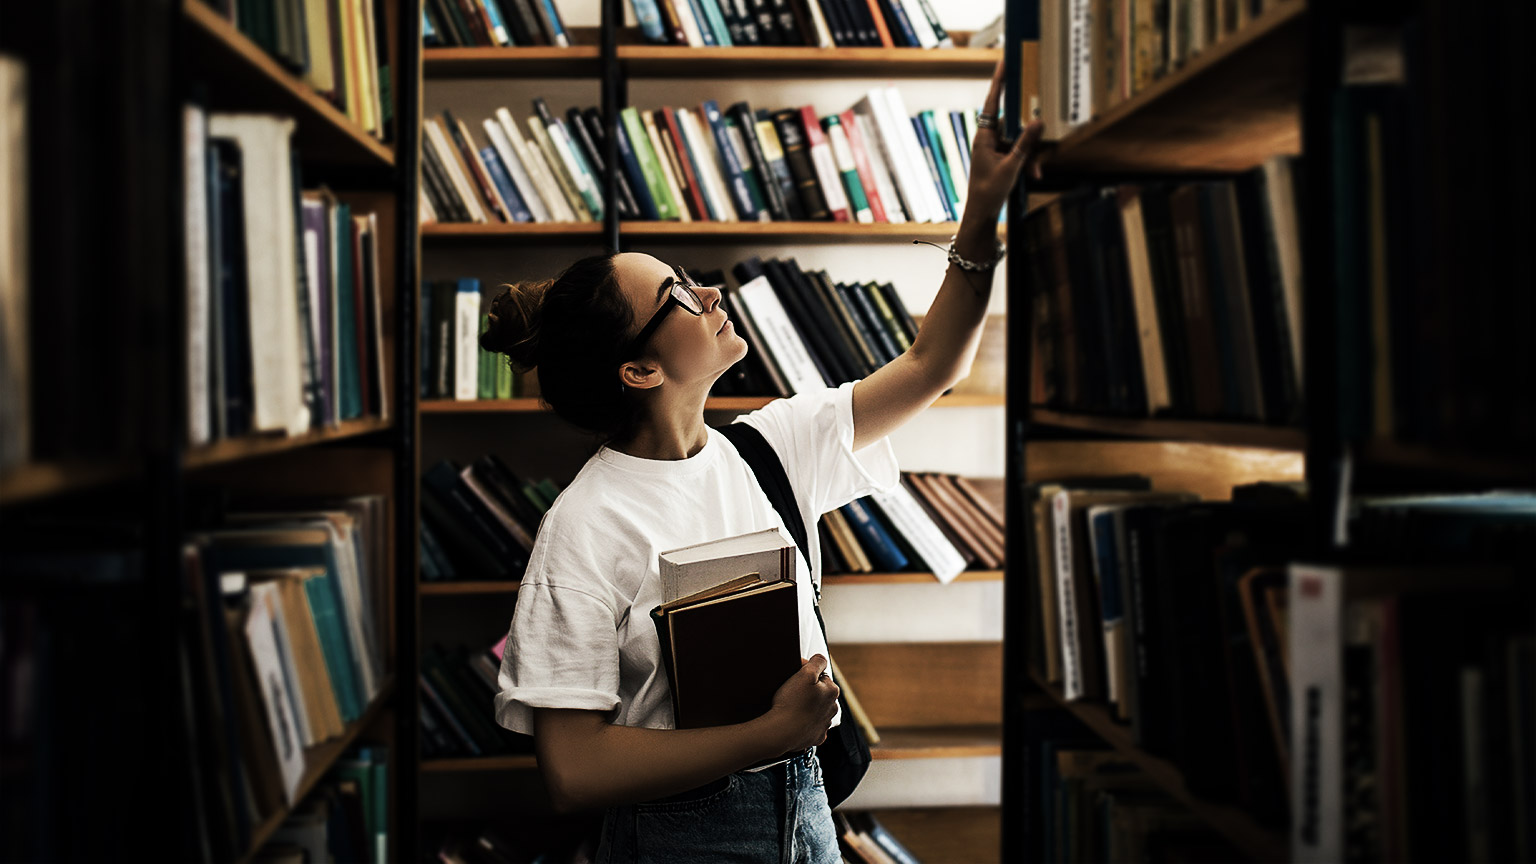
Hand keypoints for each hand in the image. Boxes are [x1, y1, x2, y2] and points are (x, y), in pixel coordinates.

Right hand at [766, 655, 839, 752]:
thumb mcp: (805, 673)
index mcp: (832, 691)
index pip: (821, 676)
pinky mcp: (816, 737)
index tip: (795, 680)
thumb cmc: (792, 703)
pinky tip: (794, 721)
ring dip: (807, 708)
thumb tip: (820, 659)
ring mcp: (825, 724)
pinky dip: (804, 724)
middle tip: (792, 694)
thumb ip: (817, 661)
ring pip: (816, 710)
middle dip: (809, 692)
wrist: (781, 732)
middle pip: (820, 694)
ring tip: (792, 708)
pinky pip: (811, 727)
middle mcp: (832, 708)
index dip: (807, 675)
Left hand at [961, 58, 1045, 227]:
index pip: (992, 103)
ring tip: (1034, 172)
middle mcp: (988, 139)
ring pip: (1020, 141)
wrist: (981, 215)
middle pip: (1013, 123)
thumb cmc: (989, 192)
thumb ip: (1026, 143)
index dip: (999, 83)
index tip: (1004, 63)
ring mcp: (996, 149)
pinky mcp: (1002, 158)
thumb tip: (1038, 120)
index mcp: (984, 137)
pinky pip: (1020, 153)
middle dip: (1029, 134)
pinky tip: (1034, 176)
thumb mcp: (1011, 167)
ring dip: (1030, 155)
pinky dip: (1028, 163)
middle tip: (1039, 127)